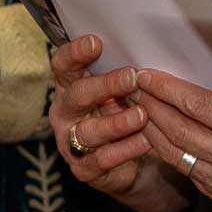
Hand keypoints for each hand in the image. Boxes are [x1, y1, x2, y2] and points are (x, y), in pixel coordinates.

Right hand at [49, 35, 189, 211]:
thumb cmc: (123, 112)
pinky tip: (145, 142)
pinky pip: (101, 159)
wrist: (130, 161)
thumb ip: (124, 75)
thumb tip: (147, 51)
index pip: (64, 64)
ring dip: (116, 122)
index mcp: (70, 85)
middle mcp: (65, 111)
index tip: (96, 43)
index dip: (76, 53)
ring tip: (141, 115)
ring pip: (89, 130)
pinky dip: (124, 150)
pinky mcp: (82, 168)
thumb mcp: (122, 92)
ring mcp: (70, 141)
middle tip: (132, 78)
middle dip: (105, 85)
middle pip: (77, 95)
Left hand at [136, 69, 211, 204]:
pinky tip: (150, 129)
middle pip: (177, 126)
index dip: (166, 88)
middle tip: (131, 85)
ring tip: (134, 103)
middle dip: (150, 103)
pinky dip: (161, 145)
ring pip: (171, 149)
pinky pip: (179, 164)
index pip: (196, 104)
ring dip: (148, 124)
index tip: (146, 75)